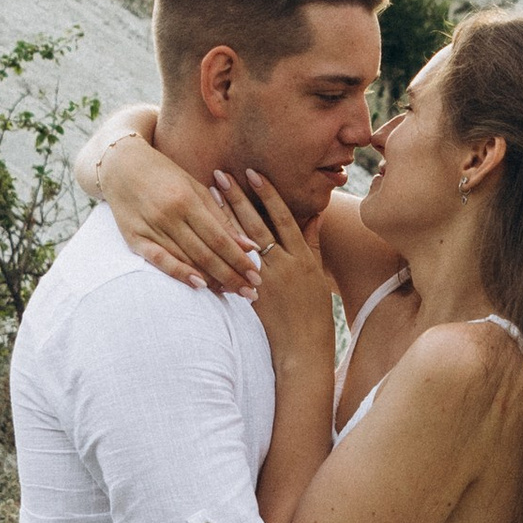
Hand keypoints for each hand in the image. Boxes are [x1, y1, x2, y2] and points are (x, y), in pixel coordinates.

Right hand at [98, 133, 259, 292]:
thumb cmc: (164, 174)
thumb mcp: (195, 187)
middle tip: (251, 293)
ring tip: (232, 293)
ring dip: (211, 279)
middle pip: (206, 253)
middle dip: (231, 275)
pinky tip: (199, 285)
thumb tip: (248, 244)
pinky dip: (179, 273)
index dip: (239, 259)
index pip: (219, 237)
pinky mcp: (134, 238)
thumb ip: (220, 216)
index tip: (256, 275)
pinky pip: (159, 260)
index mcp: (186, 199)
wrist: (120, 165)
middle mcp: (169, 215)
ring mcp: (150, 227)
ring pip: (186, 259)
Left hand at [228, 171, 337, 368]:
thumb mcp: (318, 273)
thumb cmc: (313, 312)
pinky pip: (233, 268)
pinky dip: (219, 249)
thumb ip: (314, 241)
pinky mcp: (253, 295)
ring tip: (209, 196)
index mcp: (302, 255)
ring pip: (242, 243)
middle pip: (257, 224)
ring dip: (225, 217)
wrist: (304, 349)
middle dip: (238, 198)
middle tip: (221, 174)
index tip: (252, 173)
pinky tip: (204, 233)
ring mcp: (268, 279)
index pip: (282, 216)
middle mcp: (285, 263)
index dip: (267, 193)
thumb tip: (316, 214)